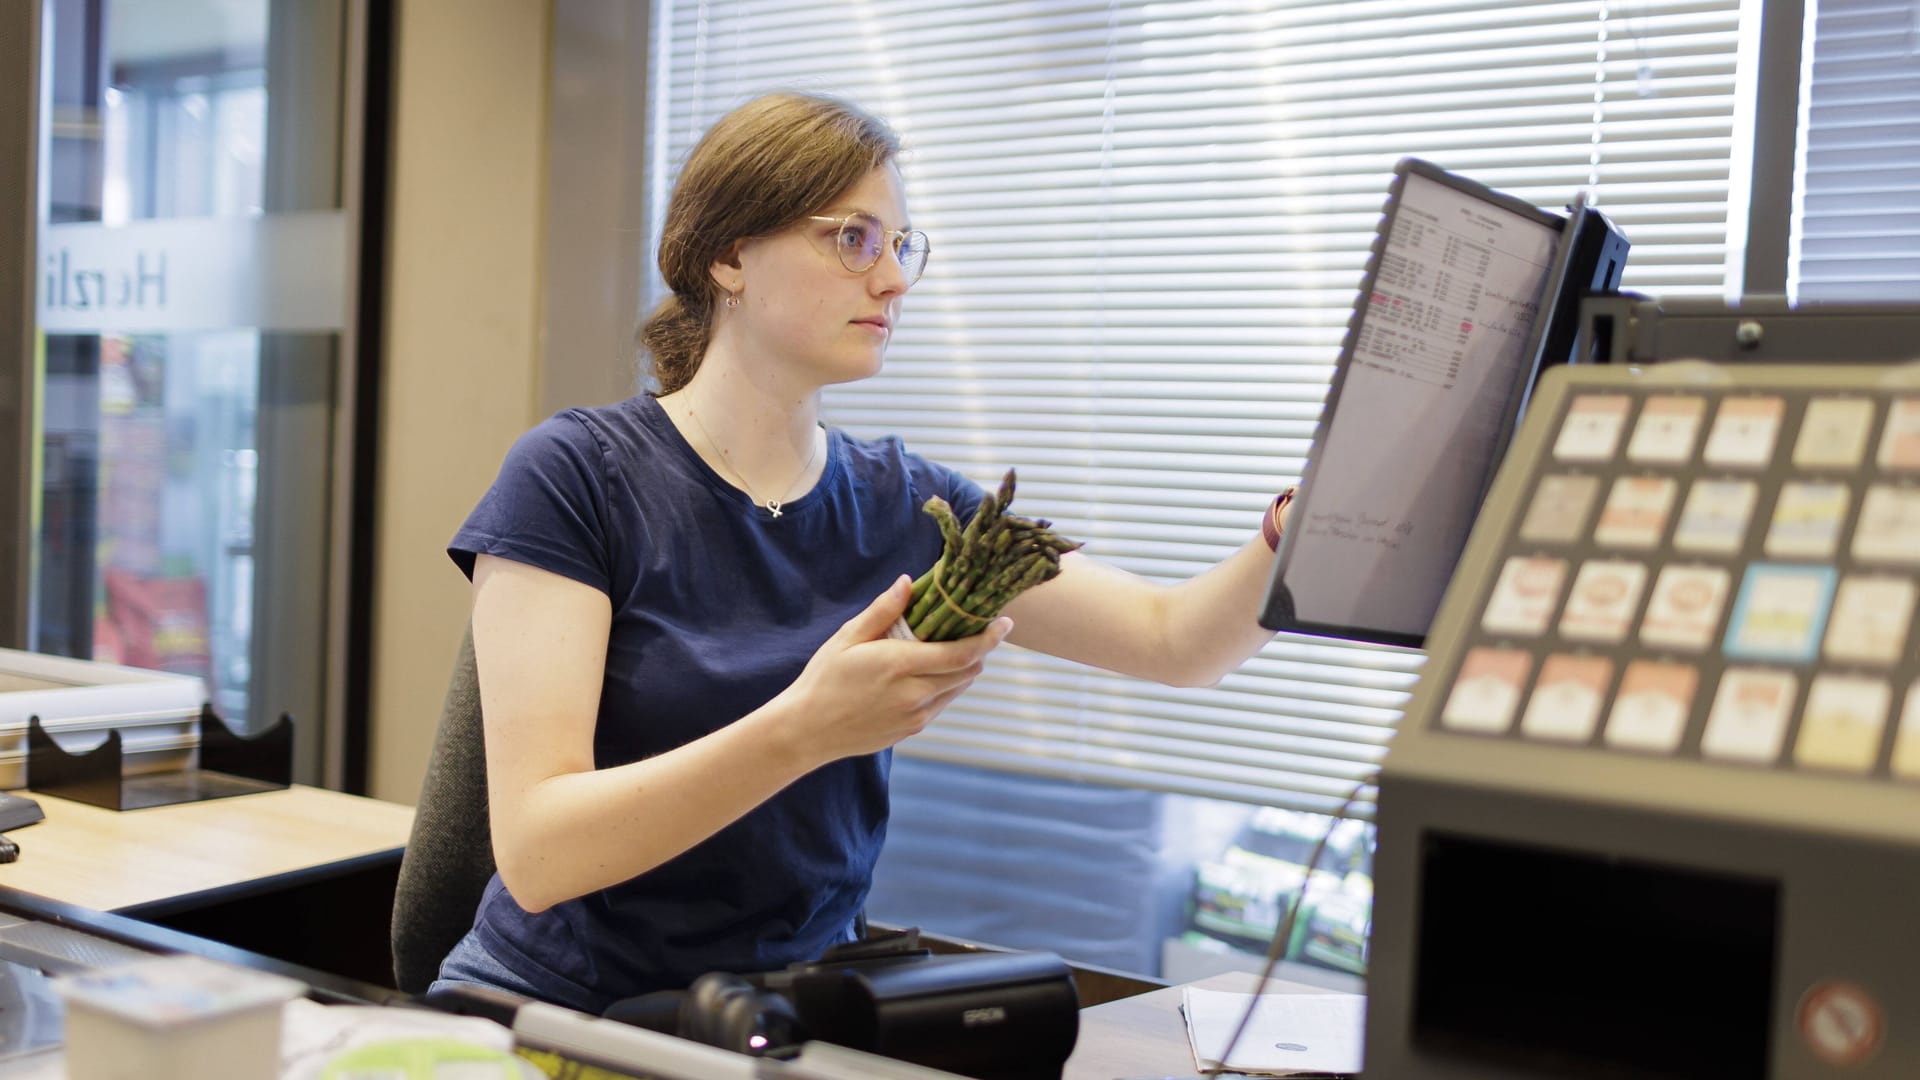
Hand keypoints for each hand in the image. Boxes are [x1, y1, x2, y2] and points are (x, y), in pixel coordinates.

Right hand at [779, 575, 1012, 765]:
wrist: (808, 731)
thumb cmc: (824, 678)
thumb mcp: (847, 638)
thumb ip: (883, 611)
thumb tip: (909, 582)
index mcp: (899, 665)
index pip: (961, 652)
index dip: (989, 638)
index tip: (1004, 622)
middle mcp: (914, 694)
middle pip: (968, 670)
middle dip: (979, 649)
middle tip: (976, 628)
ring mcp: (915, 716)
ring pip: (958, 688)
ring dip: (963, 667)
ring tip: (951, 648)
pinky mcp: (912, 730)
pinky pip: (942, 703)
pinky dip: (945, 685)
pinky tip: (928, 673)